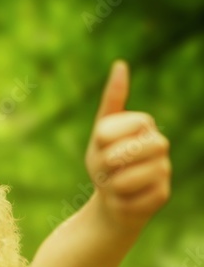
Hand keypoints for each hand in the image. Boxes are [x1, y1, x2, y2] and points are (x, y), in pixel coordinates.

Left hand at [86, 60, 170, 230]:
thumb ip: (112, 100)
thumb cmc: (105, 162)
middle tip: (107, 169)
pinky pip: (129, 200)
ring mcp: (164, 170)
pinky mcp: (162, 194)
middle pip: (121, 154)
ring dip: (111, 186)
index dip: (101, 141)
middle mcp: (159, 144)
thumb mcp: (101, 131)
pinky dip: (119, 202)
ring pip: (124, 180)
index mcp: (143, 123)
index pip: (111, 129)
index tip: (101, 146)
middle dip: (104, 165)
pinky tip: (126, 199)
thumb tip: (121, 64)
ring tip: (116, 184)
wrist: (112, 199)